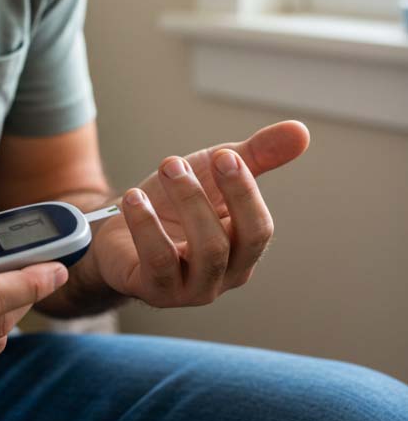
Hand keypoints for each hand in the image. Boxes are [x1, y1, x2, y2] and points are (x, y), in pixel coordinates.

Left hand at [89, 120, 309, 307]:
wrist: (118, 227)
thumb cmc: (173, 203)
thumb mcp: (212, 173)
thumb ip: (256, 155)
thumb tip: (301, 130)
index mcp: (242, 250)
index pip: (258, 229)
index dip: (244, 191)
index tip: (224, 155)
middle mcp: (221, 276)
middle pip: (227, 244)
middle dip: (201, 197)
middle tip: (175, 162)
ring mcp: (188, 289)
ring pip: (201, 254)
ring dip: (182, 205)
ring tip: (162, 171)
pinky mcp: (154, 290)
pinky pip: (157, 262)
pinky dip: (146, 225)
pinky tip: (133, 198)